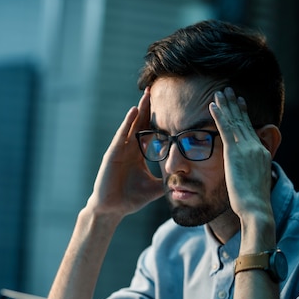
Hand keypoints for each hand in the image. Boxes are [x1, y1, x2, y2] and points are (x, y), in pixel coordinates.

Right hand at [88, 88, 163, 217]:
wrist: (112, 209)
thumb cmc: (130, 199)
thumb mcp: (155, 188)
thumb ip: (168, 181)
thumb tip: (186, 181)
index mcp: (138, 155)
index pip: (149, 132)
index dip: (157, 119)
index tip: (168, 105)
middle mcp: (129, 149)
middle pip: (140, 123)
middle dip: (148, 107)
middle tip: (156, 89)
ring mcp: (120, 150)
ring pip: (131, 125)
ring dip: (139, 109)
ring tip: (146, 94)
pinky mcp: (112, 155)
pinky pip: (121, 135)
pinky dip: (127, 123)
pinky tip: (134, 111)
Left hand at [209, 87, 273, 221]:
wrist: (256, 207)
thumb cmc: (253, 202)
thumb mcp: (253, 182)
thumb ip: (248, 171)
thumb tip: (243, 173)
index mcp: (261, 153)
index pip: (251, 129)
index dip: (244, 115)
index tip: (240, 103)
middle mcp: (255, 147)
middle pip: (243, 121)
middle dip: (235, 105)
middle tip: (229, 90)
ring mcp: (246, 148)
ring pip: (234, 122)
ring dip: (226, 105)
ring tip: (219, 93)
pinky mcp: (235, 153)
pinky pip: (225, 129)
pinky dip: (219, 116)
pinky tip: (212, 106)